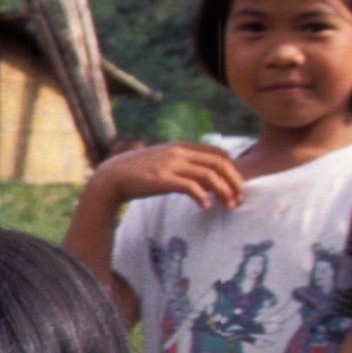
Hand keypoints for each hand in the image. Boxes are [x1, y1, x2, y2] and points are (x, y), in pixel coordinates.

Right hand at [92, 141, 247, 213]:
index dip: (233, 169)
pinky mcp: (162, 180)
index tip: (235, 185)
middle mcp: (179, 152)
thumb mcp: (164, 160)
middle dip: (235, 182)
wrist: (111, 177)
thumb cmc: (138, 173)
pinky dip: (203, 197)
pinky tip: (205, 206)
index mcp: (182, 146)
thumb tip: (203, 176)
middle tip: (239, 198)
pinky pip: (191, 187)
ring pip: (210, 176)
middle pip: (220, 163)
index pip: (219, 153)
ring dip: (224, 192)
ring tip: (228, 206)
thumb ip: (183, 162)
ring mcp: (171, 165)